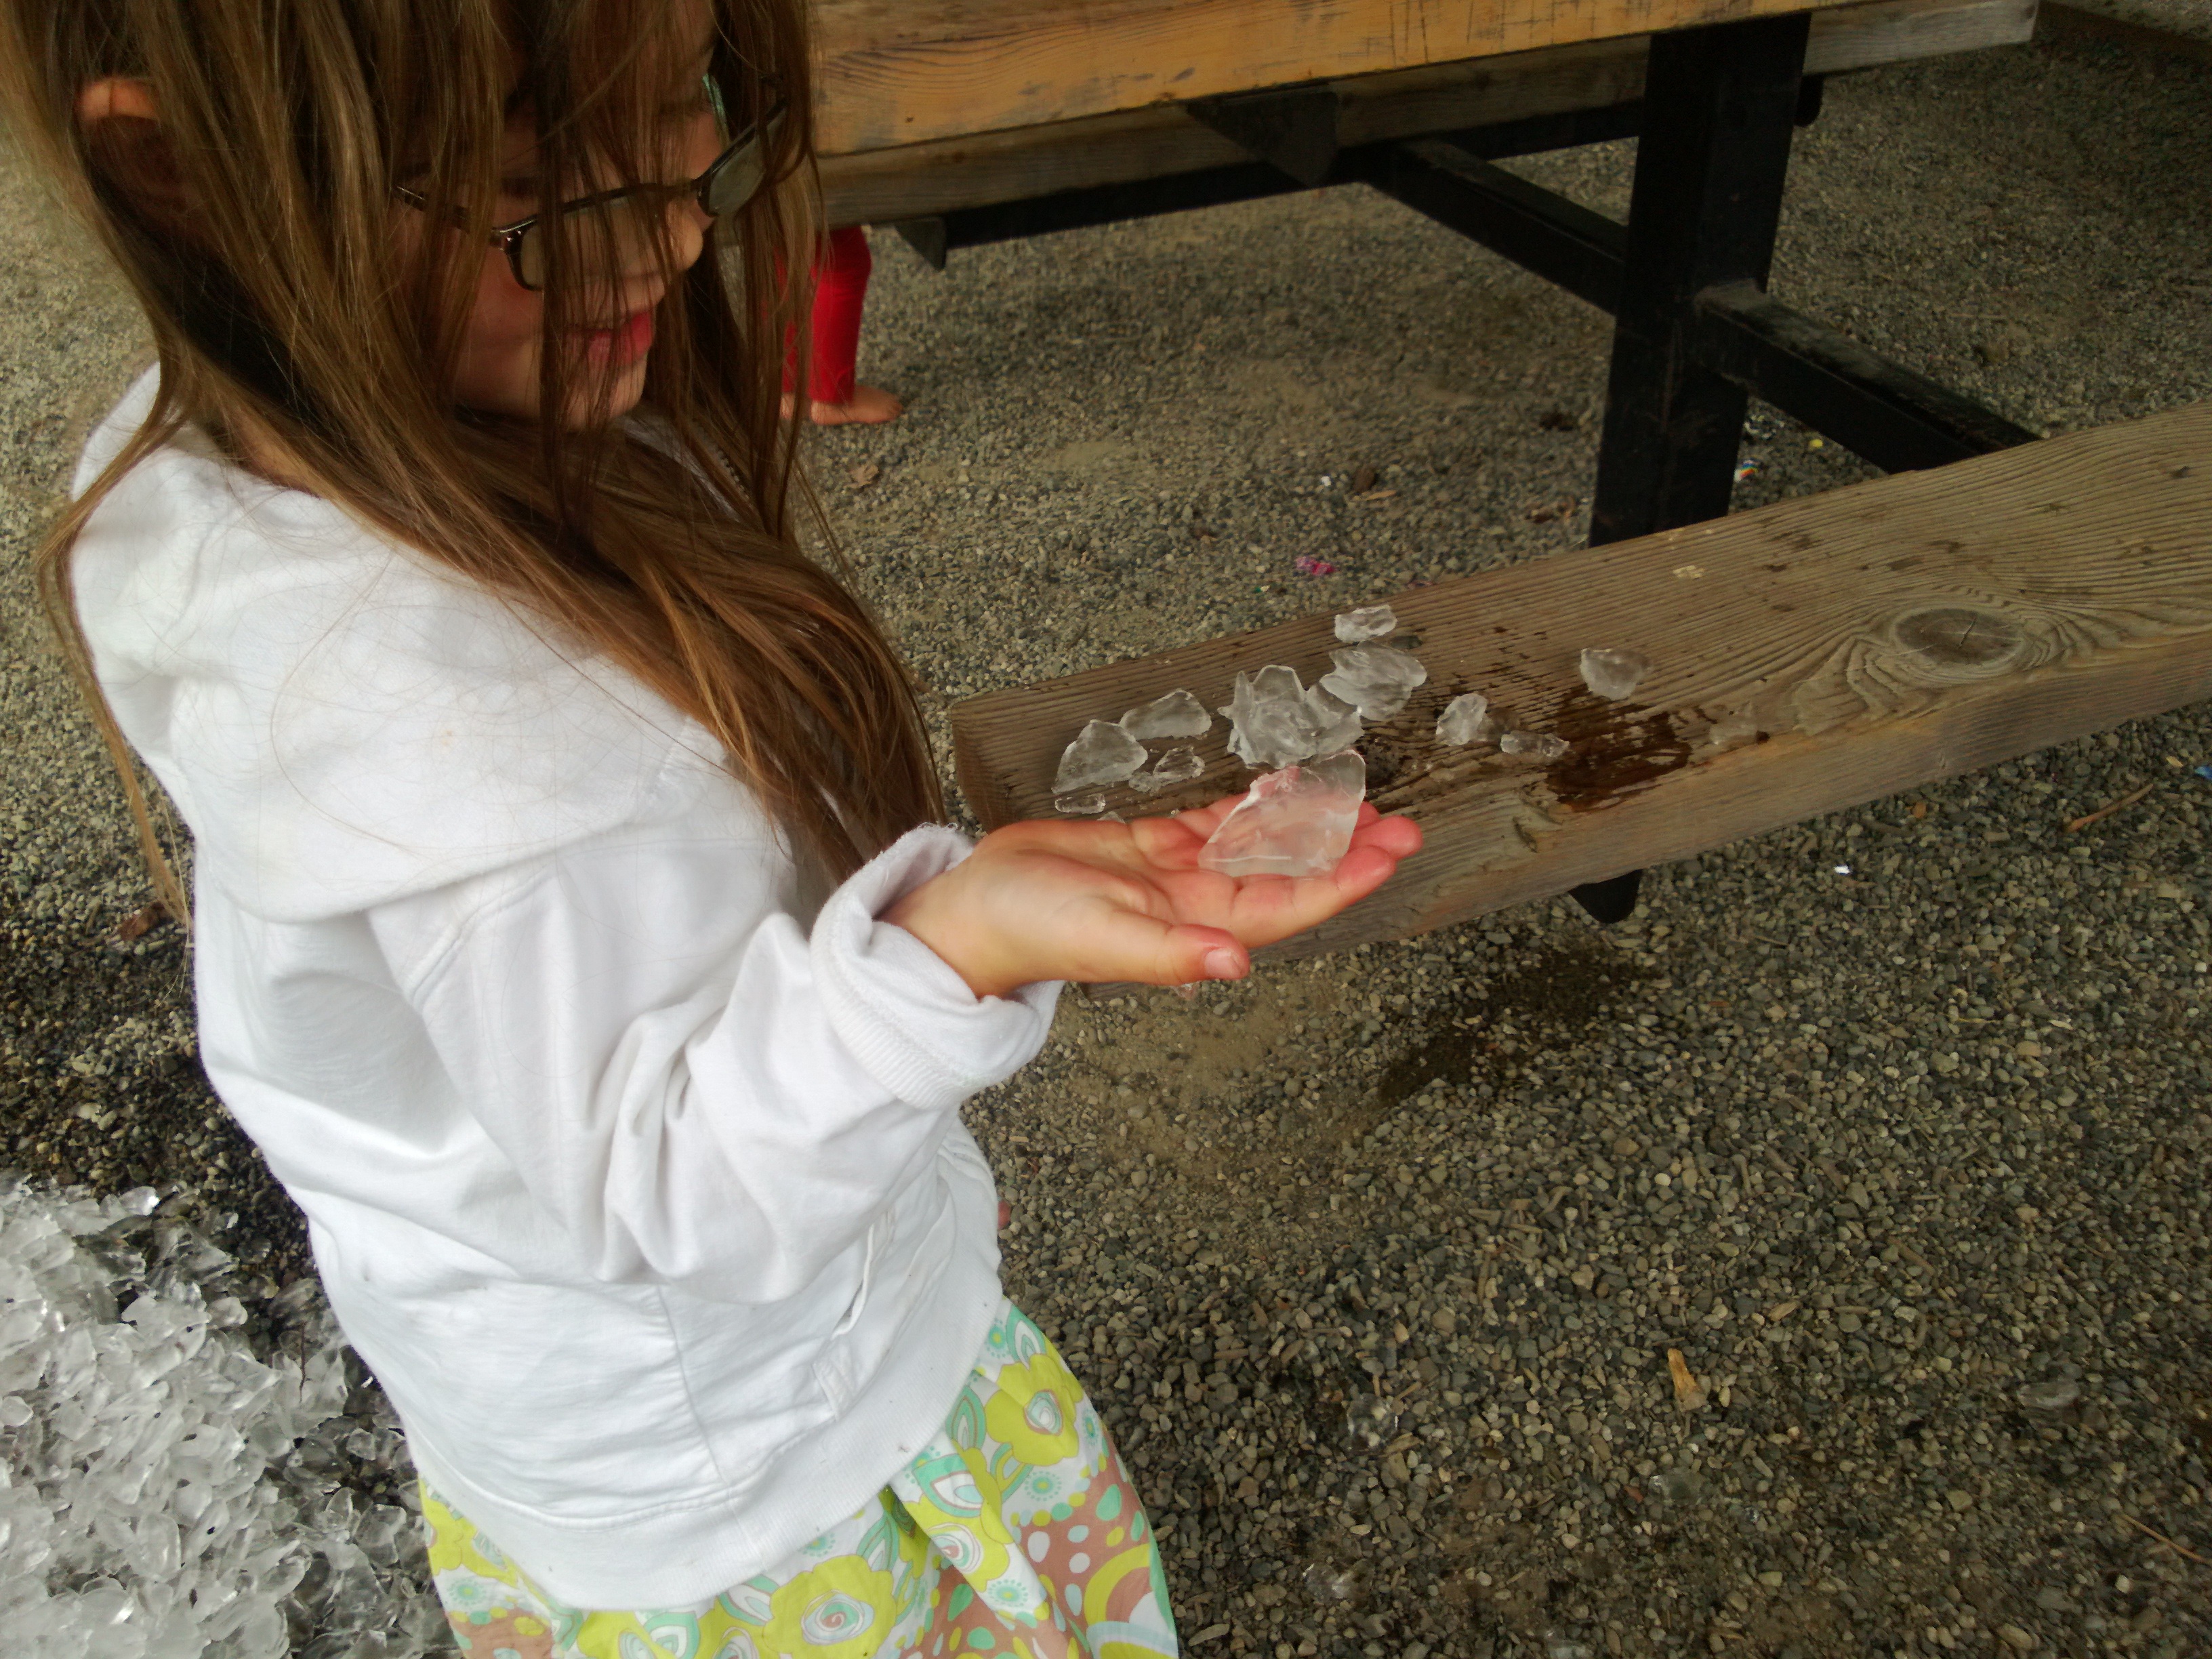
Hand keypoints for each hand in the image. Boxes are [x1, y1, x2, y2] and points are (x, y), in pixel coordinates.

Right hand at [884, 800, 1422, 997]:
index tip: (1390, 851)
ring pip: (1256, 846)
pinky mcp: (1146, 849)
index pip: (1288, 905)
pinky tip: (1281, 789)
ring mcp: (1173, 877)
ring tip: (1355, 801)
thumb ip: (1171, 953)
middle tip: (1399, 820)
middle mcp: (1195, 905)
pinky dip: (1249, 808)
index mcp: (1194, 929)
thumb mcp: (1103, 936)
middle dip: (1343, 848)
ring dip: (1304, 826)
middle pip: (1287, 874)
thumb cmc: (1027, 928)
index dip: (1343, 880)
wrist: (969, 911)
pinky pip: (1214, 825)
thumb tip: (1236, 965)